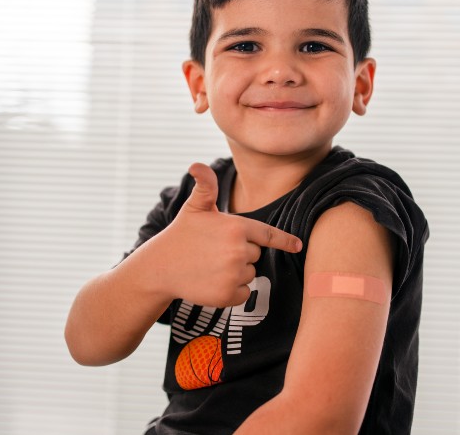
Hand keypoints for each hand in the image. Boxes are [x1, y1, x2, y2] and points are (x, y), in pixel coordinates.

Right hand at [152, 163, 301, 307]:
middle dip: (241, 253)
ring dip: (236, 272)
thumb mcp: (195, 207)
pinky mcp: (227, 295)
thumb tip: (196, 165)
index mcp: (236, 227)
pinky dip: (232, 291)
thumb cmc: (181, 234)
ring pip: (250, 274)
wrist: (160, 268)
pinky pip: (243, 293)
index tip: (298, 246)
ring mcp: (233, 274)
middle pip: (256, 254)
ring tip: (211, 266)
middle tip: (215, 251)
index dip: (285, 241)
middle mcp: (238, 251)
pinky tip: (212, 282)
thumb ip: (205, 186)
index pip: (268, 235)